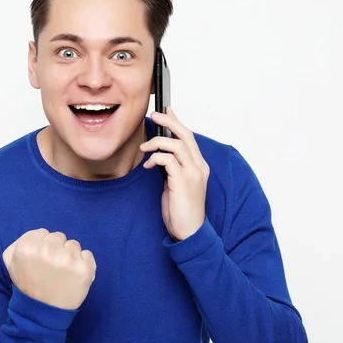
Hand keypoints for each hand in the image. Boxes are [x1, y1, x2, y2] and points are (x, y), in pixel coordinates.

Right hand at [2, 228, 96, 309]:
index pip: (43, 233)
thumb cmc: (27, 285)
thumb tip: (39, 235)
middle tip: (51, 268)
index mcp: (27, 246)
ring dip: (70, 256)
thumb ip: (19, 242)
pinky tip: (73, 276)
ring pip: (73, 245)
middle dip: (56, 249)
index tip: (40, 260)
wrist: (42, 313)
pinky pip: (88, 255)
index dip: (42, 246)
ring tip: (62, 273)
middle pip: (58, 236)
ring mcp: (67, 259)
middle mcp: (47, 249)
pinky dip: (83, 263)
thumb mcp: (10, 262)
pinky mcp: (84, 268)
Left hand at [140, 108, 209, 240]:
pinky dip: (155, 158)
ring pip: (176, 145)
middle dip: (168, 121)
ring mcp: (192, 174)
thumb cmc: (182, 209)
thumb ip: (172, 168)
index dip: (177, 121)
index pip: (189, 137)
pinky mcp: (183, 182)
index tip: (166, 110)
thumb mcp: (176, 183)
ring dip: (157, 142)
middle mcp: (199, 167)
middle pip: (185, 135)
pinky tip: (148, 166)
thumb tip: (160, 154)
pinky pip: (168, 160)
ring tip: (144, 149)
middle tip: (154, 115)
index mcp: (199, 166)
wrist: (189, 231)